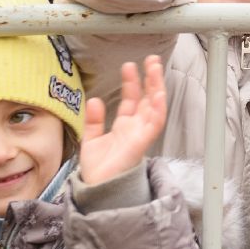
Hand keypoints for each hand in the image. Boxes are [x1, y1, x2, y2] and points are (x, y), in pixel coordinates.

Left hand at [77, 55, 166, 185]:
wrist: (96, 189)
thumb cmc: (97, 169)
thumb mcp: (91, 139)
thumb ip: (94, 120)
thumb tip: (95, 99)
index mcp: (124, 127)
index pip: (132, 100)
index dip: (132, 83)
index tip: (129, 66)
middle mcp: (135, 129)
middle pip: (147, 99)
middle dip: (150, 79)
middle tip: (152, 60)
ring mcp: (140, 135)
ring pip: (154, 107)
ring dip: (156, 87)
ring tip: (155, 68)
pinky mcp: (142, 142)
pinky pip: (154, 123)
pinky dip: (158, 108)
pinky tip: (158, 93)